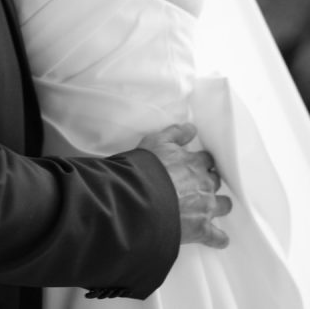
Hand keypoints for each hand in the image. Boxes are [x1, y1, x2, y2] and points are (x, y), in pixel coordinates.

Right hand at [138, 122, 231, 248]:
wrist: (143, 199)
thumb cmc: (148, 168)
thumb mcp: (157, 141)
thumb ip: (175, 133)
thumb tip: (192, 128)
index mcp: (195, 163)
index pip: (207, 160)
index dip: (203, 162)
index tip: (199, 164)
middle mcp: (204, 184)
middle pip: (216, 181)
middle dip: (211, 181)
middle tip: (202, 183)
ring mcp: (205, 208)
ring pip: (223, 205)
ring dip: (220, 204)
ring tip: (215, 206)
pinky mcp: (201, 229)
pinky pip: (217, 236)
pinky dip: (219, 238)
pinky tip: (220, 239)